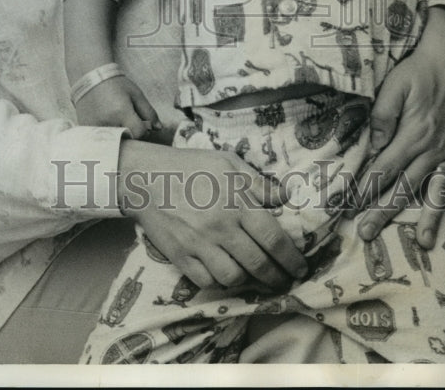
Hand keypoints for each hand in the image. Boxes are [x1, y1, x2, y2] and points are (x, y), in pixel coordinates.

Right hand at [75, 75, 160, 139]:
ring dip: (120, 137)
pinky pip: (102, 141)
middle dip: (132, 135)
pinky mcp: (86, 131)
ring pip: (114, 143)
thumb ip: (149, 112)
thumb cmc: (116, 84)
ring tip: (117, 122)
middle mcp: (107, 122)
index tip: (141, 123)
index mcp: (121, 112)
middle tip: (129, 122)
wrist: (91, 78)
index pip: (139, 133)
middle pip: (127, 141)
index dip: (144, 130)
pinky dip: (107, 137)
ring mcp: (95, 128)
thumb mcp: (136, 94)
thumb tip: (159, 129)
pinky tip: (107, 124)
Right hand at [117, 140, 308, 291]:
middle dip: (277, 277)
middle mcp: (221, 227)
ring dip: (249, 280)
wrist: (145, 177)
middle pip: (258, 264)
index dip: (291, 258)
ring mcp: (199, 244)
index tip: (300, 267)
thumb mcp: (227, 162)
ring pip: (234, 278)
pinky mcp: (181, 257)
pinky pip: (207, 282)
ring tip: (255, 276)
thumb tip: (285, 196)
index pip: (273, 239)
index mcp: (237, 202)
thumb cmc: (190, 166)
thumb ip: (258, 182)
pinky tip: (226, 273)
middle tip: (284, 280)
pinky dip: (220, 282)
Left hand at [353, 6, 444, 248]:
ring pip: (429, 192)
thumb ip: (383, 115)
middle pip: (404, 186)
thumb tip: (373, 145)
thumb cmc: (417, 70)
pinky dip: (443, 208)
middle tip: (365, 233)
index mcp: (415, 133)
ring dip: (419, 218)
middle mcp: (433, 149)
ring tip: (416, 244)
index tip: (349, 206)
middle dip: (382, 211)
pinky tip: (436, 229)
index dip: (366, 189)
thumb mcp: (395, 84)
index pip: (385, 168)